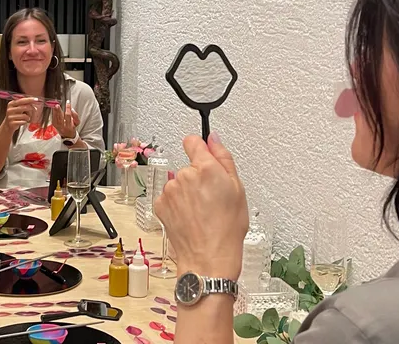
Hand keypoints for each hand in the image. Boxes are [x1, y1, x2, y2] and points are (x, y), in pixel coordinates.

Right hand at [1, 97, 39, 131]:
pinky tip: (23, 122)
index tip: (36, 99)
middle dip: (31, 109)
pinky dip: (25, 122)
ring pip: (25, 116)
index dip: (29, 99)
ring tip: (26, 118)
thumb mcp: (18, 108)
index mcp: (11, 103)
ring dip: (28, 117)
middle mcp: (10, 109)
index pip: (22, 100)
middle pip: (25, 107)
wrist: (8, 125)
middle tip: (35, 110)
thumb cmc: (15, 115)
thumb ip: (25, 104)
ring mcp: (10, 117)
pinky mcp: (12, 123)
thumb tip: (34, 101)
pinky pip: (23, 122)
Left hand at [51, 100, 79, 138]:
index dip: (68, 108)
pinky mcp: (54, 125)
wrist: (67, 135)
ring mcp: (57, 126)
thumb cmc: (72, 127)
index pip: (68, 116)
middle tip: (57, 105)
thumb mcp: (77, 123)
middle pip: (60, 117)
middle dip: (58, 111)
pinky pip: (53, 118)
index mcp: (69, 126)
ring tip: (54, 105)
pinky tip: (53, 108)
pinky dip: (53, 112)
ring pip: (55, 117)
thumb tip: (71, 109)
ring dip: (55, 111)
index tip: (68, 102)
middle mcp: (63, 126)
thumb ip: (75, 116)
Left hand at [154, 134, 247, 279]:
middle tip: (212, 198)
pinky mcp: (160, 205)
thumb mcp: (238, 190)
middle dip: (198, 177)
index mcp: (205, 169)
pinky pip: (170, 198)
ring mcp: (169, 191)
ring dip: (187, 193)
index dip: (200, 147)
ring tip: (202, 212)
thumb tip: (214, 140)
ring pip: (179, 183)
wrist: (209, 258)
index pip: (193, 141)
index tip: (203, 154)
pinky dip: (178, 205)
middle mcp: (183, 176)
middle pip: (188, 167)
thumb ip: (223, 158)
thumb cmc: (226, 229)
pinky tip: (190, 218)